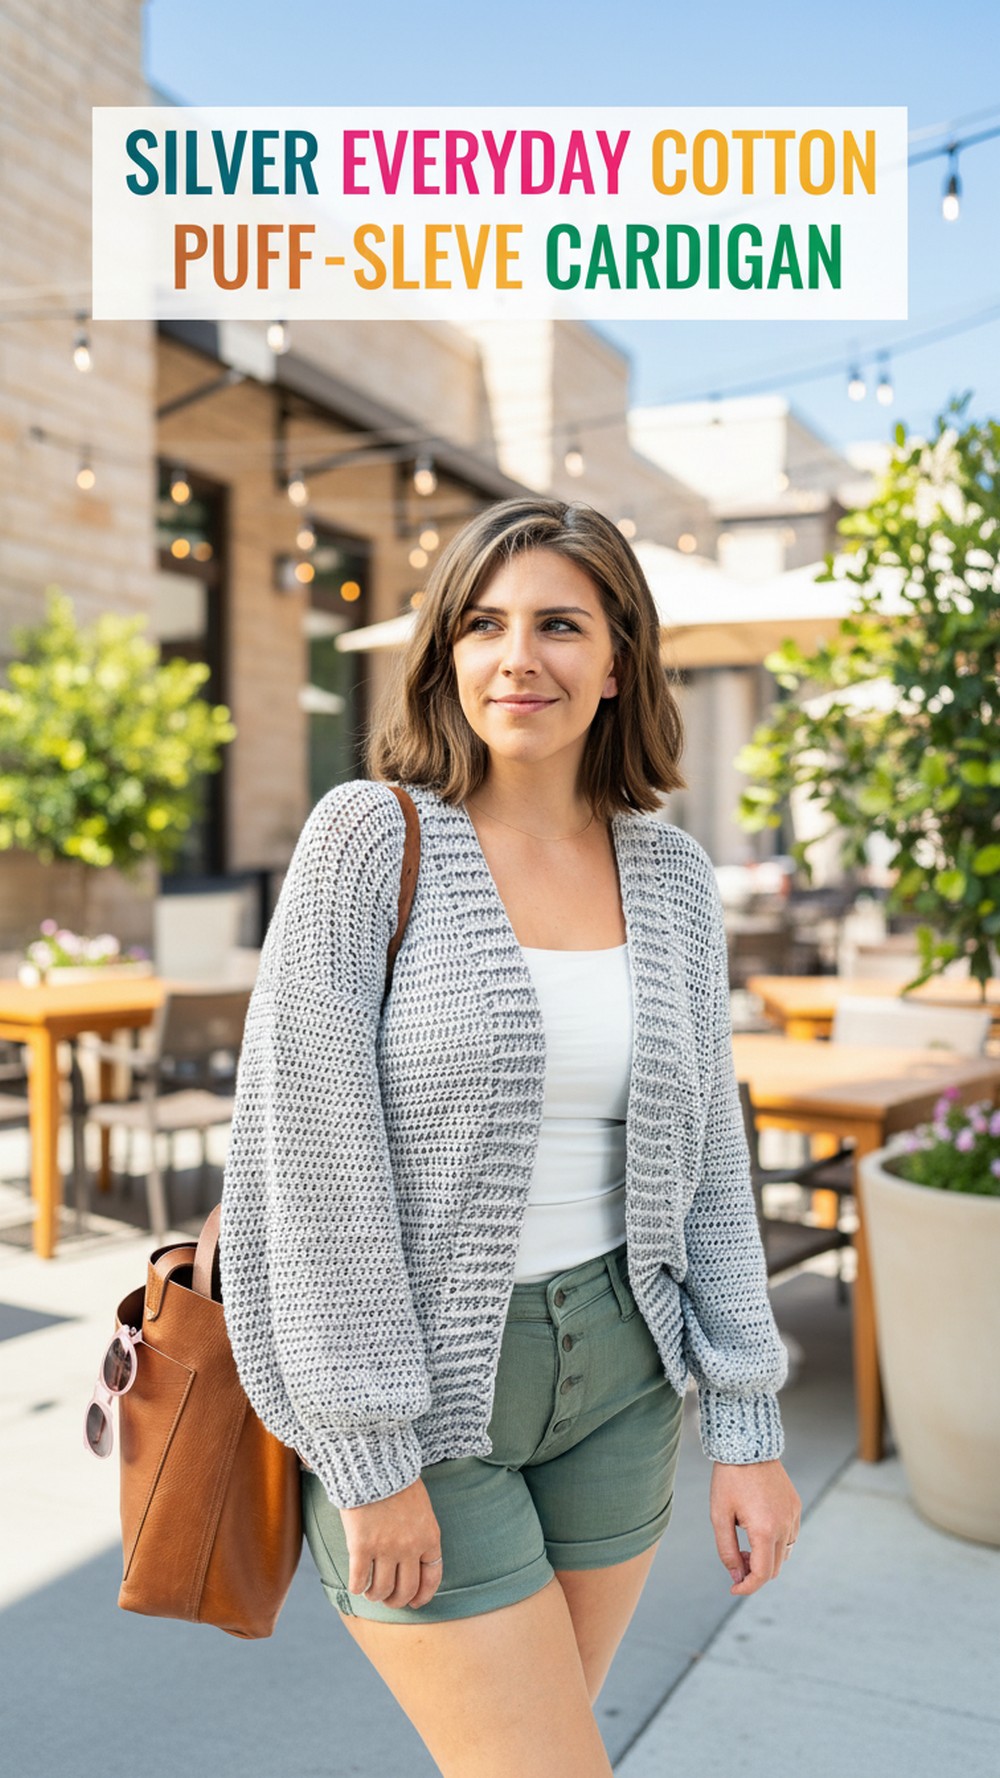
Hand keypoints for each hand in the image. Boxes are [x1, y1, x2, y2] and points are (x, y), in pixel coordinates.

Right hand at [339, 1476, 443, 1609]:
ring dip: (375, 1595)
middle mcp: (410, 1547)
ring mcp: (386, 1548)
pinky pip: (359, 1580)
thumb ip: (420, 1533)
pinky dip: (357, 1586)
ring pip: (382, 1590)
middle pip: (406, 1590)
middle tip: (387, 1598)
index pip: (432, 1577)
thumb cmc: (397, 1480)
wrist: (374, 1462)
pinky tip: (356, 1583)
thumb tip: (414, 1560)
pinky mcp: (361, 1546)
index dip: (423, 1595)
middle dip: (396, 1600)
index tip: (414, 1602)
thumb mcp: (421, 1506)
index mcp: (429, 1536)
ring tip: (370, 1590)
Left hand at [710, 1459, 800, 1596]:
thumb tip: (736, 1576)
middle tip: (736, 1560)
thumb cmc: (729, 1479)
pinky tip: (758, 1528)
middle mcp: (784, 1525)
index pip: (762, 1574)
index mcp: (764, 1529)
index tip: (733, 1588)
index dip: (747, 1587)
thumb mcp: (719, 1516)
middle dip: (755, 1572)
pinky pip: (790, 1536)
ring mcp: (793, 1515)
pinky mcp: (795, 1505)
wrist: (747, 1445)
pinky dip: (776, 1542)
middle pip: (775, 1568)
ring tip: (746, 1544)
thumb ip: (727, 1551)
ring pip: (784, 1554)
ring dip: (767, 1558)